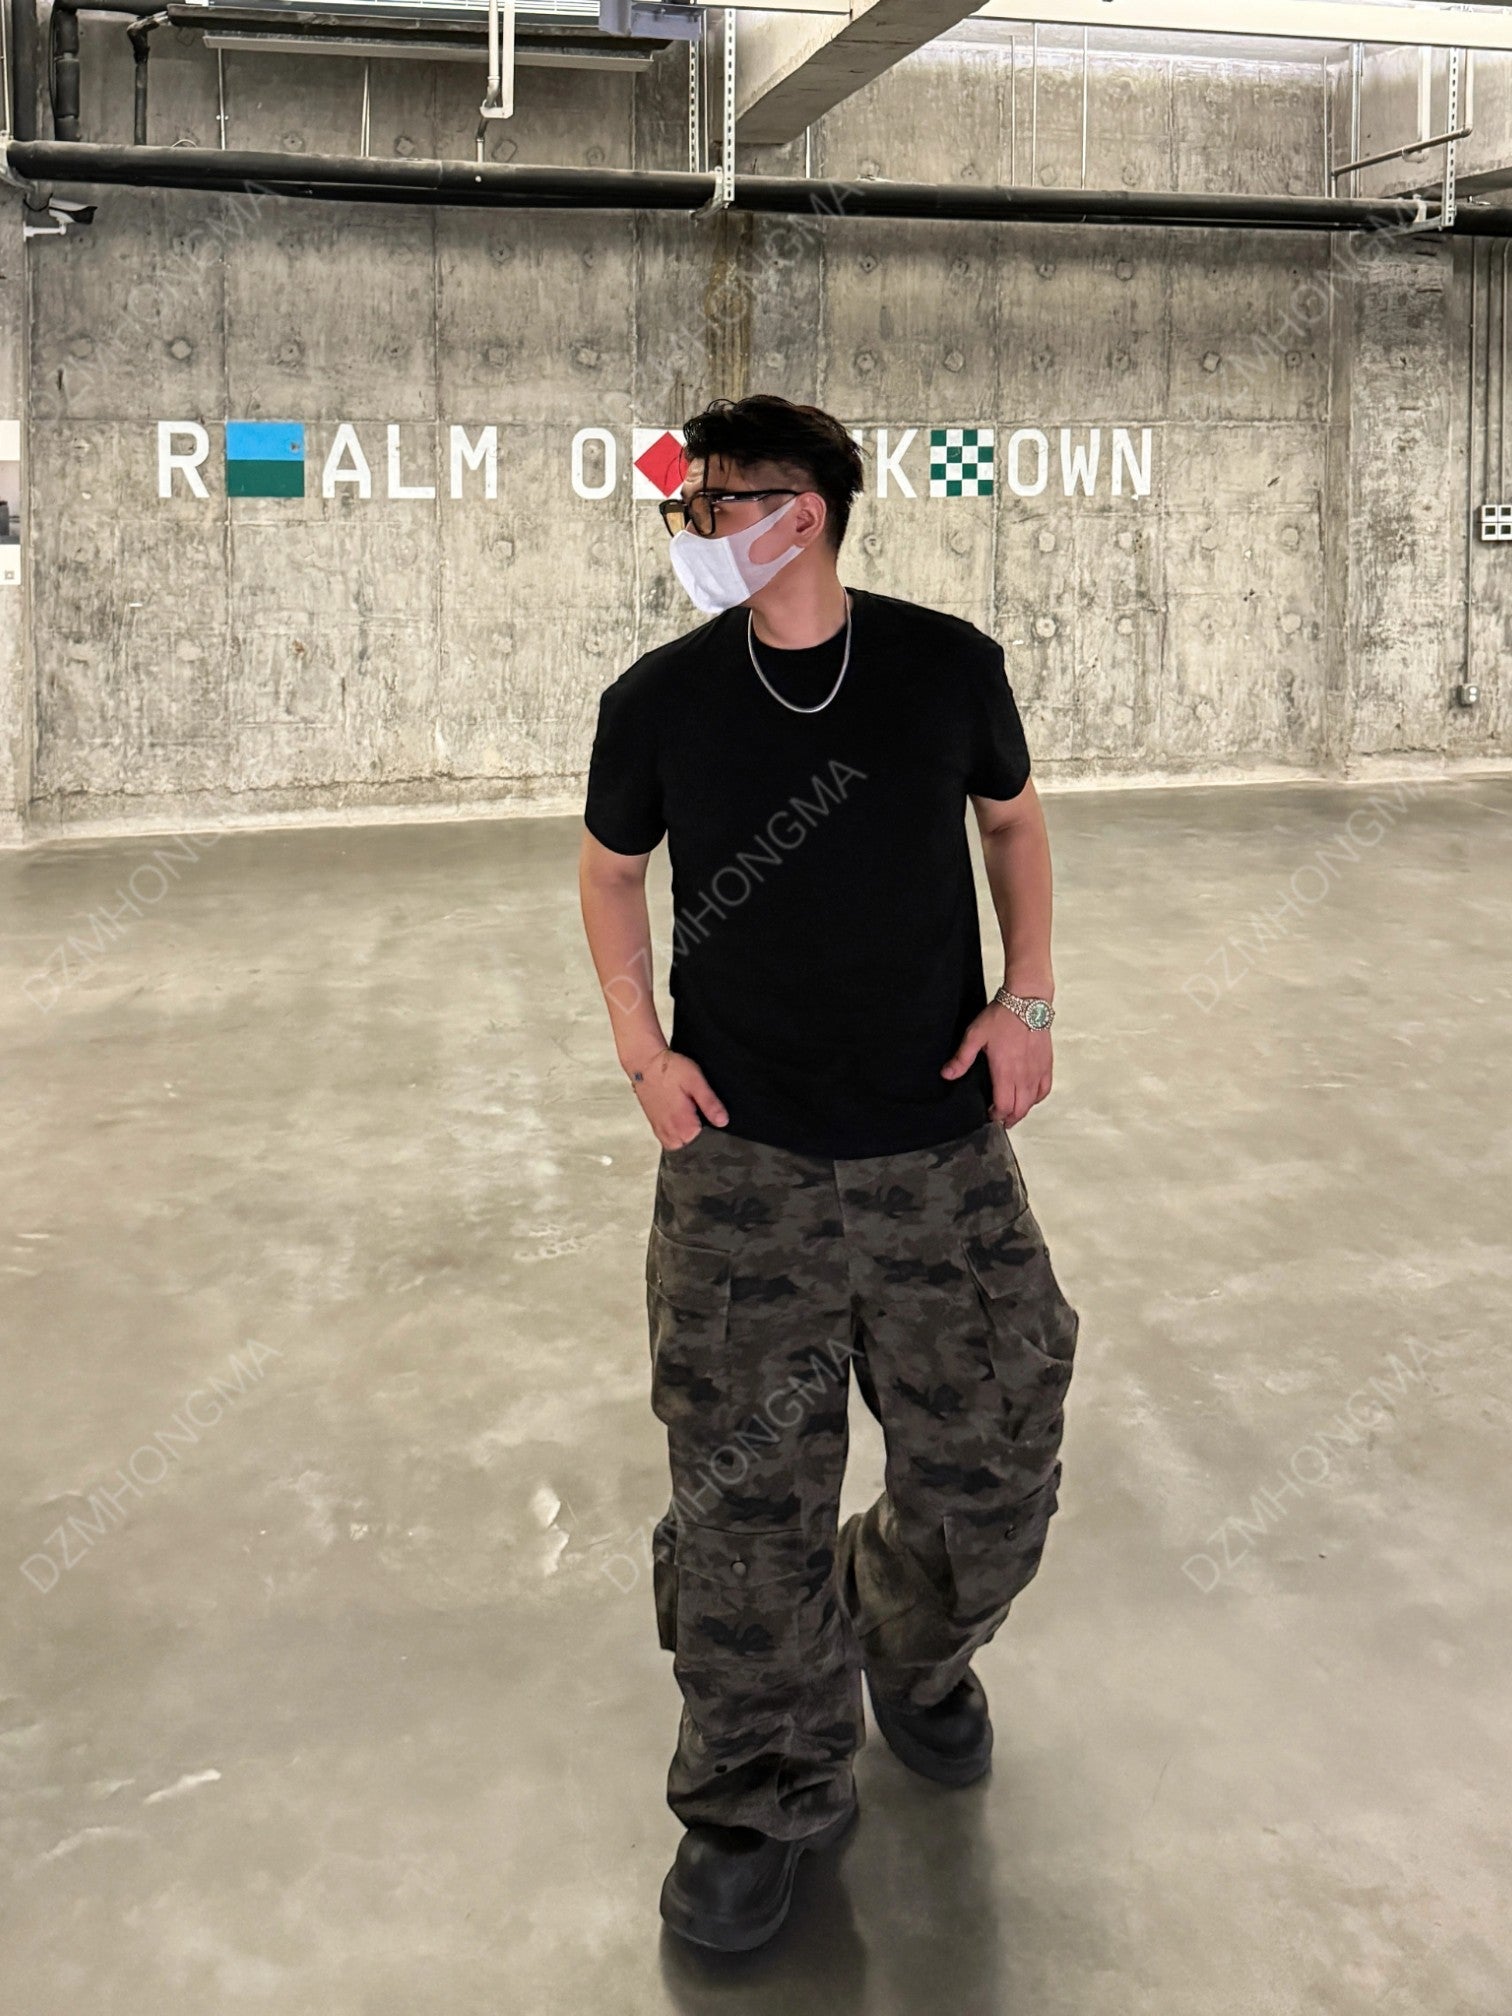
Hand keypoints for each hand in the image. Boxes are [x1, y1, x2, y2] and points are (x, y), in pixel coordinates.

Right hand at [628, 1046, 728, 1148]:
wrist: (646, 1064)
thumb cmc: (669, 1070)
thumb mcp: (696, 1082)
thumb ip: (710, 1103)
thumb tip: (723, 1121)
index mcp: (684, 1126)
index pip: (706, 1144)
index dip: (715, 1134)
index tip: (714, 1119)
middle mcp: (671, 1134)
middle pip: (694, 1148)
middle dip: (702, 1137)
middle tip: (701, 1113)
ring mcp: (661, 1132)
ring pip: (682, 1146)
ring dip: (690, 1136)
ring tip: (692, 1116)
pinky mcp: (656, 1127)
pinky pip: (671, 1141)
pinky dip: (679, 1134)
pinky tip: (682, 1120)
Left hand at [939, 1002, 1052, 1128]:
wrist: (1027, 1001)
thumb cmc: (1002, 1016)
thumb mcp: (975, 1035)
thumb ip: (962, 1058)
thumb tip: (947, 1074)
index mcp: (1005, 1071)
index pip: (1003, 1106)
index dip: (996, 1116)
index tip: (989, 1115)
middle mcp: (1023, 1075)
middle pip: (1019, 1109)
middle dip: (1009, 1118)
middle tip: (999, 1119)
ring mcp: (1037, 1070)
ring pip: (1033, 1102)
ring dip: (1022, 1110)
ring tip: (1012, 1112)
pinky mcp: (1046, 1064)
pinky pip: (1045, 1089)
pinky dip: (1037, 1098)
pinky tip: (1030, 1097)